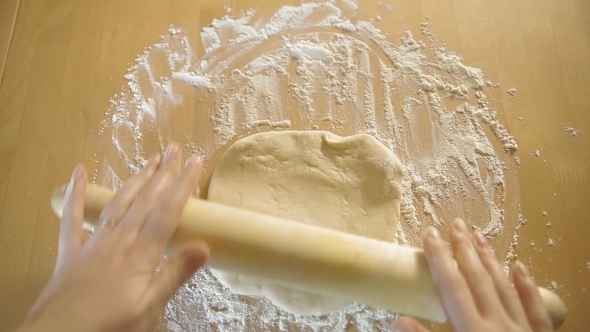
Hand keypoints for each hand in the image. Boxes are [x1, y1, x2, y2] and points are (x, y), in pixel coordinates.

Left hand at [18, 144, 208, 331]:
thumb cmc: (109, 328)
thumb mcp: (149, 309)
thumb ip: (174, 275)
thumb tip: (204, 245)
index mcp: (140, 256)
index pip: (167, 213)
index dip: (182, 186)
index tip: (194, 161)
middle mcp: (118, 242)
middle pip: (144, 202)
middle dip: (163, 175)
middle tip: (174, 149)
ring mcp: (92, 244)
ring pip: (118, 204)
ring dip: (135, 180)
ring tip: (150, 160)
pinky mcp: (70, 252)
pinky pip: (73, 218)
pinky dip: (76, 193)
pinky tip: (78, 171)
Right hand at [392, 218, 552, 331]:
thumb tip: (397, 320)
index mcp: (471, 331)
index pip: (452, 285)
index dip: (440, 257)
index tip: (429, 233)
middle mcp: (497, 324)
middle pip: (478, 278)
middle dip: (464, 249)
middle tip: (455, 223)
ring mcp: (522, 330)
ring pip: (504, 286)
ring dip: (490, 259)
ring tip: (480, 236)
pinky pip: (535, 308)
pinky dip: (527, 286)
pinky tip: (520, 267)